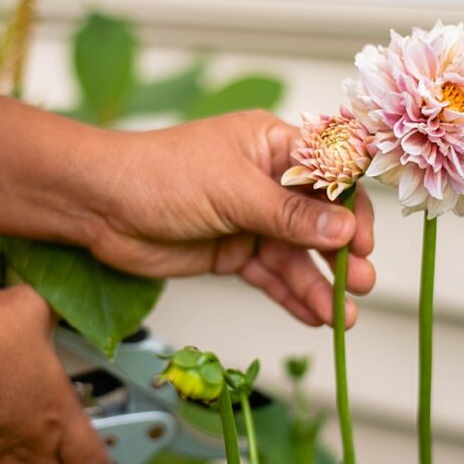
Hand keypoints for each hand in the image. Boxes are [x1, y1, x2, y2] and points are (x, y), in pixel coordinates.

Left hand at [86, 110, 375, 326]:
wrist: (100, 206)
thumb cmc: (160, 175)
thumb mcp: (233, 191)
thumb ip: (289, 215)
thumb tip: (344, 229)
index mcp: (272, 146)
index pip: (329, 172)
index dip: (352, 205)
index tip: (363, 239)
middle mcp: (266, 182)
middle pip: (319, 220)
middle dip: (341, 254)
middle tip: (359, 283)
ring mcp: (250, 219)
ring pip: (296, 255)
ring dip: (319, 284)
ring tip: (341, 316)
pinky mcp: (232, 252)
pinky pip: (271, 276)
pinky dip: (291, 296)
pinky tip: (314, 317)